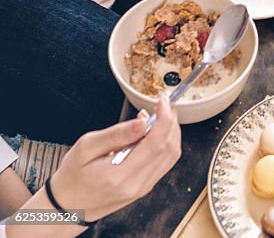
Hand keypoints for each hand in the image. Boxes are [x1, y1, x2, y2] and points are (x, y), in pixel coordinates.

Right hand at [48, 95, 180, 221]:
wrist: (67, 207)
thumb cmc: (71, 177)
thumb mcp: (86, 148)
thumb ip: (116, 134)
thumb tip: (142, 122)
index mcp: (120, 176)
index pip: (156, 144)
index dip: (164, 119)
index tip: (163, 102)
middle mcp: (136, 185)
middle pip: (169, 149)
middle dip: (170, 123)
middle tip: (163, 106)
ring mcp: (142, 188)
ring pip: (171, 156)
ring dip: (170, 133)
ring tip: (159, 116)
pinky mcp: (144, 187)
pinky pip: (164, 163)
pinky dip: (165, 145)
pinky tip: (153, 133)